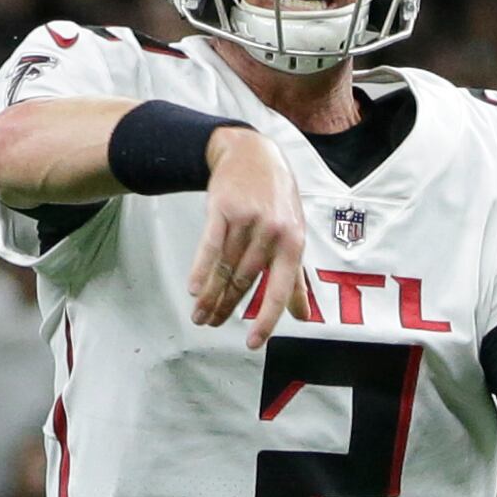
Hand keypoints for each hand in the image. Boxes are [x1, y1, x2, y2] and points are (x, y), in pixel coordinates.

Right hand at [187, 128, 308, 343]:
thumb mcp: (294, 234)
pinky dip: (200, 269)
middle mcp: (272, 232)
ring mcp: (247, 220)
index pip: (280, 289)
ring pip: (225, 268)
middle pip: (245, 281)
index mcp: (293, 243)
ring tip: (200, 315)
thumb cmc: (277, 200)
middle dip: (226, 307)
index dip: (267, 319)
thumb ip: (296, 279)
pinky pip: (209, 245)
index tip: (253, 343)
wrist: (253, 154)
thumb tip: (303, 316)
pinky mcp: (222, 208)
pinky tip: (192, 289)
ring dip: (209, 295)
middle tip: (212, 325)